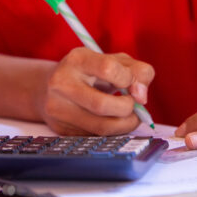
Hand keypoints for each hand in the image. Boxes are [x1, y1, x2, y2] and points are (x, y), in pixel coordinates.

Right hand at [37, 48, 154, 135]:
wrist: (54, 87)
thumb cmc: (93, 72)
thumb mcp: (116, 61)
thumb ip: (138, 72)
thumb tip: (142, 97)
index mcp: (77, 59)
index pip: (108, 68)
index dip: (128, 78)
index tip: (132, 83)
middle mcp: (62, 83)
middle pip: (101, 104)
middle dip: (127, 108)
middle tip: (133, 105)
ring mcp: (58, 108)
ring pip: (101, 127)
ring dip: (125, 124)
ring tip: (131, 117)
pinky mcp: (61, 128)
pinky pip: (96, 137)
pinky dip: (113, 132)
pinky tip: (113, 121)